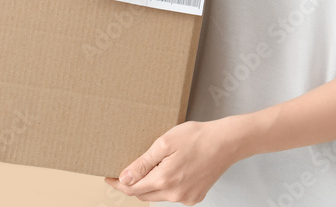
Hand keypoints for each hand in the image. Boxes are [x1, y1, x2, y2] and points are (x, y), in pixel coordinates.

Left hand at [103, 118, 245, 204]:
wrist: (227, 142)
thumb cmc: (197, 137)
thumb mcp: (165, 143)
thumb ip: (143, 163)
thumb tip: (125, 178)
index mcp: (165, 180)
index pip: (132, 189)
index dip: (118, 183)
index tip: (108, 177)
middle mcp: (175, 194)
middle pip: (144, 195)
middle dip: (132, 185)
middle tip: (127, 171)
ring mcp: (186, 198)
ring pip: (158, 196)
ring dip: (150, 185)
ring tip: (150, 167)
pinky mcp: (195, 197)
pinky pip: (173, 195)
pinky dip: (165, 186)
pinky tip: (169, 171)